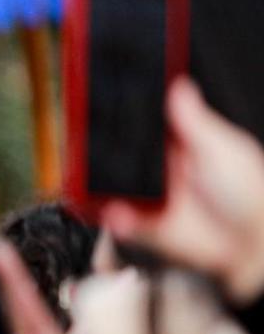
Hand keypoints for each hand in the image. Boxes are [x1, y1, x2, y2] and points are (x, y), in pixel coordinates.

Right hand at [102, 79, 263, 303]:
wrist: (257, 247)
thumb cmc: (253, 195)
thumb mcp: (224, 149)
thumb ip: (195, 122)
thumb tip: (179, 86)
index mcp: (188, 148)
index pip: (151, 128)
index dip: (128, 118)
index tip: (104, 105)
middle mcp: (169, 174)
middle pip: (127, 158)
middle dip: (105, 152)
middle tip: (87, 144)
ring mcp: (159, 202)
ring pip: (119, 190)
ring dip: (104, 187)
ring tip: (90, 180)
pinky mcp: (153, 230)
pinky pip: (125, 223)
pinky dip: (116, 219)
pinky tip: (116, 213)